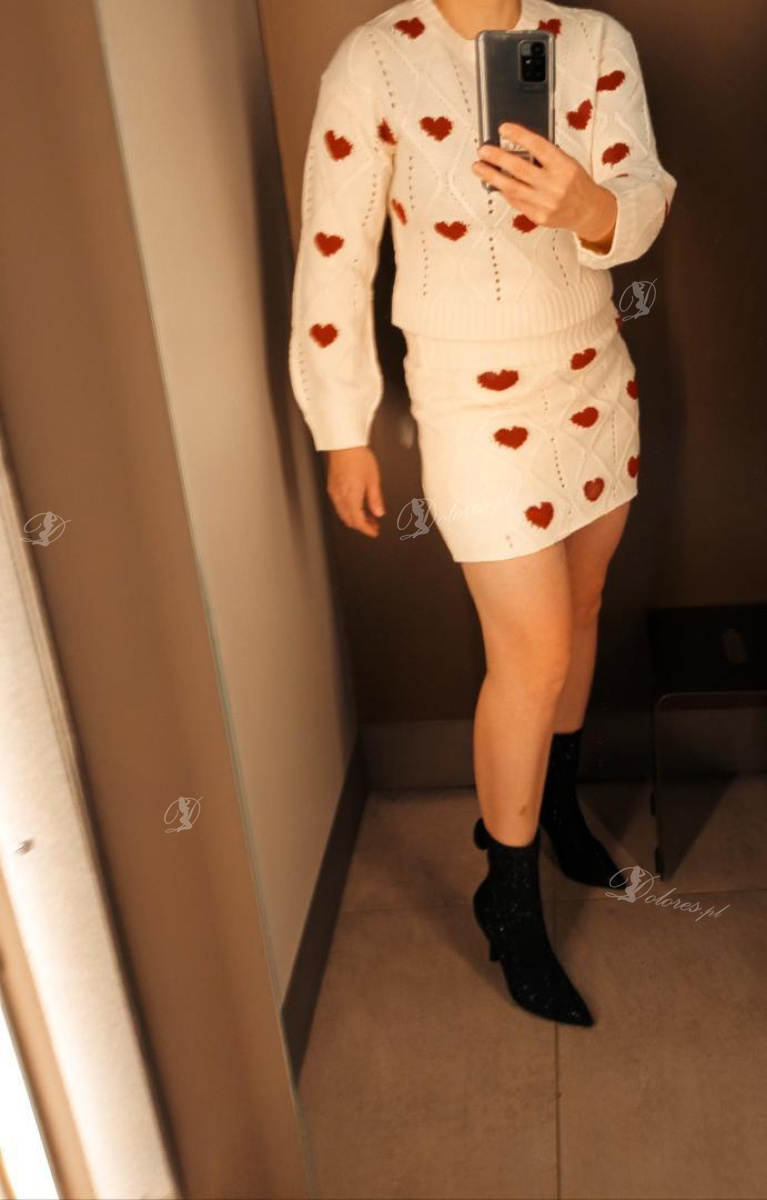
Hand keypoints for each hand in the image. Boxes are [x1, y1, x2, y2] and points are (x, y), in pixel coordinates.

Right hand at [326, 446, 385, 537]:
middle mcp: (340, 497)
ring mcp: (334, 492)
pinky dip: (348, 510)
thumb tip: (379, 513)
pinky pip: (339, 505)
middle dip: (362, 525)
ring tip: (368, 515)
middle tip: (373, 525)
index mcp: (351, 497)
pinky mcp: (332, 487)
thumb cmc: (358, 457)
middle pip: (349, 520)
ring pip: (343, 514)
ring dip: (355, 518)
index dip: (367, 530)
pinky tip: (357, 505)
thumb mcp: (373, 479)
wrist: (344, 444)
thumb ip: (375, 499)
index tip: (374, 532)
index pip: (358, 522)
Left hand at [472, 121, 617, 251]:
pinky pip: (516, 202)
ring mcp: (545, 203)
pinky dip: (504, 191)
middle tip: (483, 150)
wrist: (588, 211)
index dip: (519, 135)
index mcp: (564, 166)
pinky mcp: (538, 216)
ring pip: (512, 188)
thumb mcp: (567, 162)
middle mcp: (554, 185)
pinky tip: (495, 183)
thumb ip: (545, 156)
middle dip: (497, 158)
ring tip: (479, 167)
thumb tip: (516, 146)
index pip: (538, 146)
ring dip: (492, 176)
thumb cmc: (576, 183)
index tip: (503, 128)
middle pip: (519, 169)